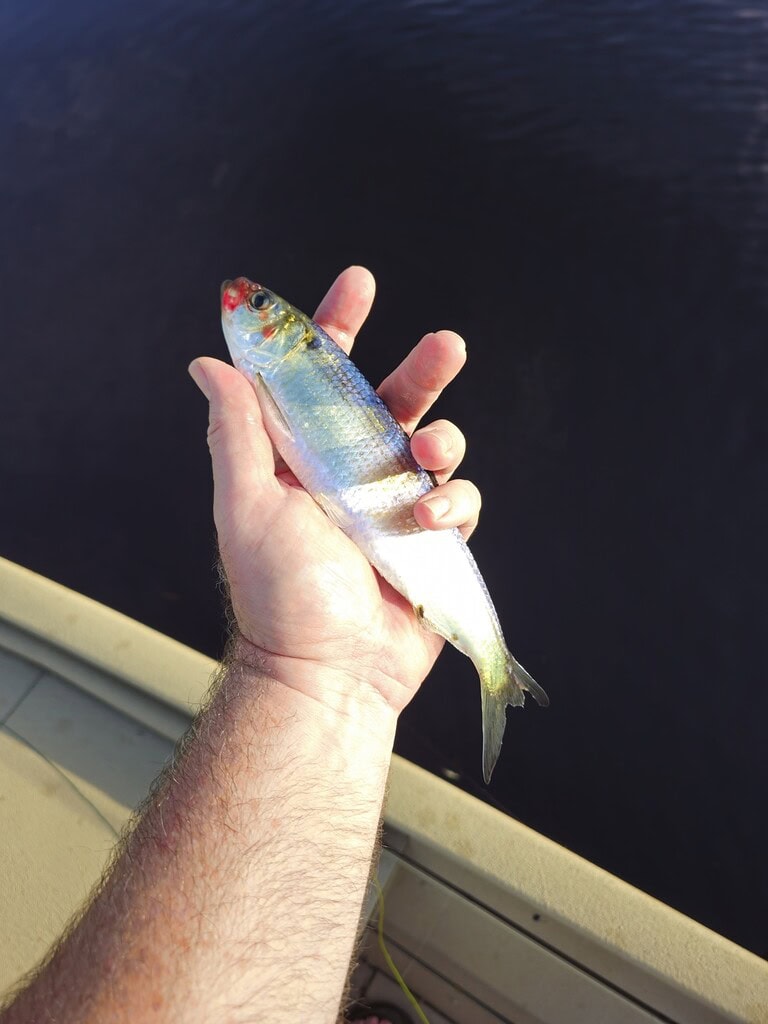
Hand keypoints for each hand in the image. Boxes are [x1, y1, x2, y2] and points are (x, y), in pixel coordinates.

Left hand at [189, 267, 480, 714]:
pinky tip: (428, 520)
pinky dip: (452, 500)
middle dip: (422, 369)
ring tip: (427, 460)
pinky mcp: (430, 539)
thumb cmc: (279, 593)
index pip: (319, 380)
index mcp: (301, 457)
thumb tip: (211, 362)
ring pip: (435, 444)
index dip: (336, 329)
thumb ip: (238, 430)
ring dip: (441, 439)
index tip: (359, 284)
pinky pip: (458, 498)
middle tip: (447, 345)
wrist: (329, 673)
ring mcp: (393, 505)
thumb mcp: (247, 504)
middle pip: (392, 401)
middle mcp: (349, 473)